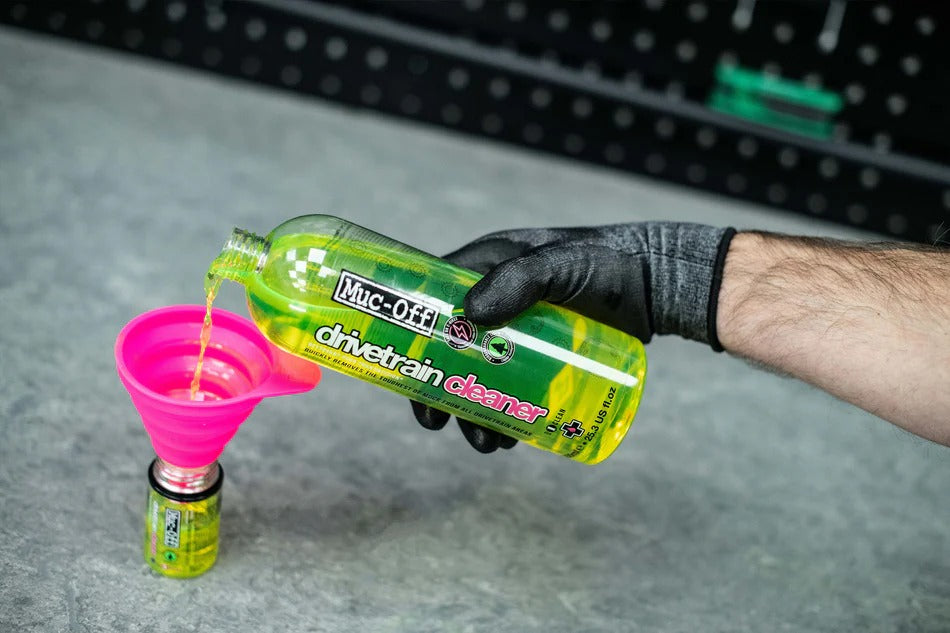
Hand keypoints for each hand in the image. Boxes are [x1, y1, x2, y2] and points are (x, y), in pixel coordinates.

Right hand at [411, 222, 735, 451]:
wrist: (654, 285)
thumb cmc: (603, 263)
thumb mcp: (557, 264)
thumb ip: (518, 280)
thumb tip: (471, 316)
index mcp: (486, 270)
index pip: (433, 302)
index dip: (414, 337)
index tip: (406, 373)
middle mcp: (495, 302)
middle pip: (450, 352)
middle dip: (440, 391)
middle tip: (439, 424)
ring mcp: (520, 333)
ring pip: (480, 379)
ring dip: (474, 414)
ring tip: (489, 444)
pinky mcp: (544, 358)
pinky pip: (513, 391)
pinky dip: (506, 417)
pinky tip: (514, 438)